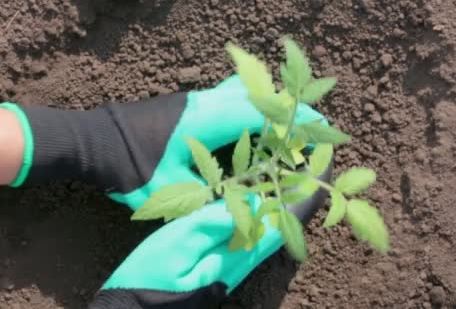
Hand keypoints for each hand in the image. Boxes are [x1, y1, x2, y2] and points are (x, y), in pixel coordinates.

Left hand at [1, 75, 324, 209]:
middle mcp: (204, 102)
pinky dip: (250, 109)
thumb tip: (247, 211)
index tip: (320, 128)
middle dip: (288, 108)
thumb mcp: (174, 195)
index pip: (260, 111)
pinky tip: (253, 130)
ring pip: (243, 91)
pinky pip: (228, 98)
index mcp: (205, 120)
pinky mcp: (188, 104)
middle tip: (311, 127)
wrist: (94, 143)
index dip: (293, 120)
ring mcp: (196, 100)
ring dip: (268, 106)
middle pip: (258, 93)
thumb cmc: (130, 169)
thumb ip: (213, 202)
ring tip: (287, 128)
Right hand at [88, 154, 331, 308]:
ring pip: (272, 227)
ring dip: (286, 199)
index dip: (304, 195)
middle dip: (301, 194)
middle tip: (311, 160)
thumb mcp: (178, 242)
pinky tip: (259, 194)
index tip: (320, 166)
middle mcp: (243, 259)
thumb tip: (253, 203)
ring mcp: (235, 260)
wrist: (135, 306)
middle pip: (285, 225)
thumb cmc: (152, 274)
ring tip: (291, 170)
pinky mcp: (225, 259)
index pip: (284, 222)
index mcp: (236, 253)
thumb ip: (214, 222)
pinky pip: (256, 231)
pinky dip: (266, 209)